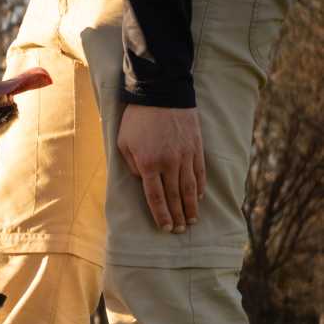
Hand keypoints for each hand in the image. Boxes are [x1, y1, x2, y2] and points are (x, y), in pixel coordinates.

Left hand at [117, 105, 206, 232]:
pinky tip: (198, 198)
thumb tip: (143, 182)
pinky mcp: (196, 147)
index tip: (166, 228)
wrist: (161, 93)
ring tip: (192, 220)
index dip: (161, 215)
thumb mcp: (123, 144)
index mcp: (148, 164)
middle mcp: (169, 163)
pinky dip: (199, 187)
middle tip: (181, 230)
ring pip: (190, 187)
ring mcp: (185, 155)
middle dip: (178, 216)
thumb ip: (132, 166)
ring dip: (191, 207)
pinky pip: (199, 172)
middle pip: (175, 196)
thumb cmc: (136, 120)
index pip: (156, 197)